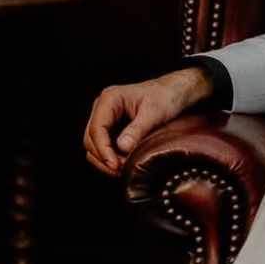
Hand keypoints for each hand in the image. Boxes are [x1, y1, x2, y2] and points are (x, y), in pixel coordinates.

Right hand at [83, 66, 213, 175]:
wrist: (174, 93)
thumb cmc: (166, 97)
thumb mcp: (155, 113)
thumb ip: (138, 129)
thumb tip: (122, 148)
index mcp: (110, 99)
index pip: (96, 128)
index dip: (103, 150)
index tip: (115, 165)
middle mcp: (103, 108)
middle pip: (90, 139)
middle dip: (104, 157)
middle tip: (122, 170)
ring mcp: (106, 119)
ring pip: (93, 145)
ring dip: (105, 161)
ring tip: (123, 170)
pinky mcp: (112, 129)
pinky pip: (103, 147)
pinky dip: (110, 158)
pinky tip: (123, 165)